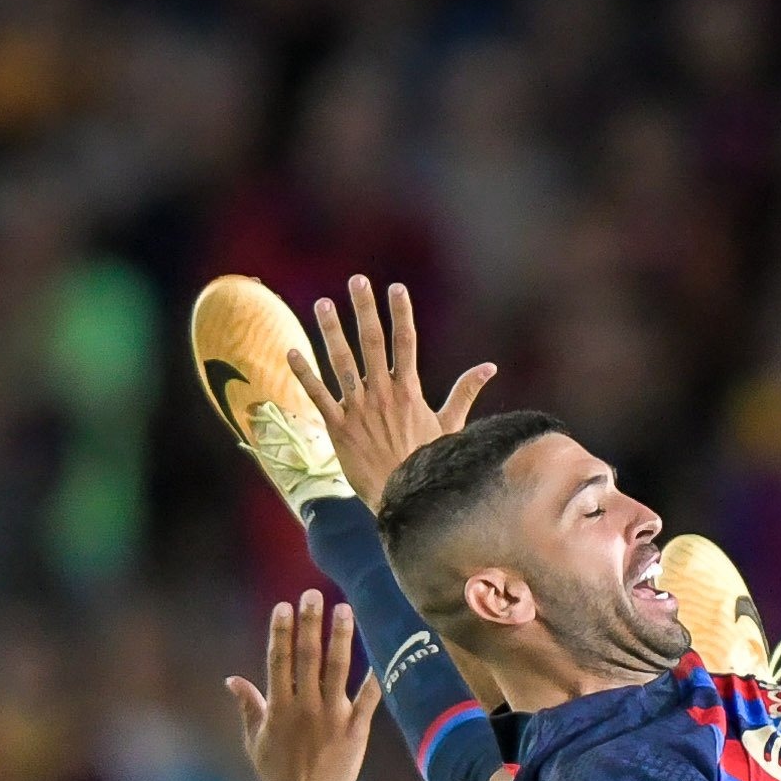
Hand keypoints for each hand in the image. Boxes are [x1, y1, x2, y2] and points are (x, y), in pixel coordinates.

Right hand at [232, 593, 375, 780]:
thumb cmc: (277, 774)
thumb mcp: (255, 741)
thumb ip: (248, 706)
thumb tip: (232, 679)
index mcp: (279, 706)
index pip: (277, 659)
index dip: (280, 631)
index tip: (285, 606)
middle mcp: (304, 706)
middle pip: (306, 656)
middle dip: (309, 623)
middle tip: (313, 594)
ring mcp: (331, 717)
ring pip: (337, 669)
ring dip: (341, 637)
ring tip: (345, 609)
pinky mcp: (355, 730)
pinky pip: (367, 699)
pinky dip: (376, 677)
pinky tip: (384, 654)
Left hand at [293, 276, 498, 507]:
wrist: (405, 500)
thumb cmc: (429, 463)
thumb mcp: (450, 426)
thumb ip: (465, 392)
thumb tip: (489, 367)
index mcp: (409, 391)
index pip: (405, 342)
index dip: (400, 313)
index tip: (394, 287)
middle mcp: (382, 394)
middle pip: (372, 343)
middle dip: (364, 309)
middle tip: (357, 281)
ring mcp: (358, 410)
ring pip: (341, 363)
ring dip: (331, 332)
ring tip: (323, 304)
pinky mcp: (338, 429)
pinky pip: (317, 396)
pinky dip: (304, 375)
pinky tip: (291, 352)